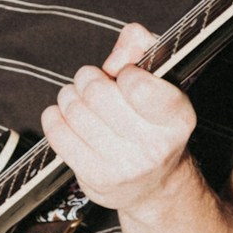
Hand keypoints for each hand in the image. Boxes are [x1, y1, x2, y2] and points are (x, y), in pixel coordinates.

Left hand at [40, 23, 197, 215]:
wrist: (154, 184)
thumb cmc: (152, 121)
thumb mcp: (160, 81)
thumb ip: (141, 48)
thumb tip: (115, 55)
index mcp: (177, 117)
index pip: (136, 84)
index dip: (124, 71)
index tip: (125, 76)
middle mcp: (154, 146)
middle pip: (97, 93)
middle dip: (88, 79)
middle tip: (92, 82)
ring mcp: (124, 166)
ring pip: (74, 111)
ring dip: (70, 96)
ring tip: (79, 99)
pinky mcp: (96, 178)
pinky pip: (58, 134)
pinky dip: (55, 117)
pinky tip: (65, 116)